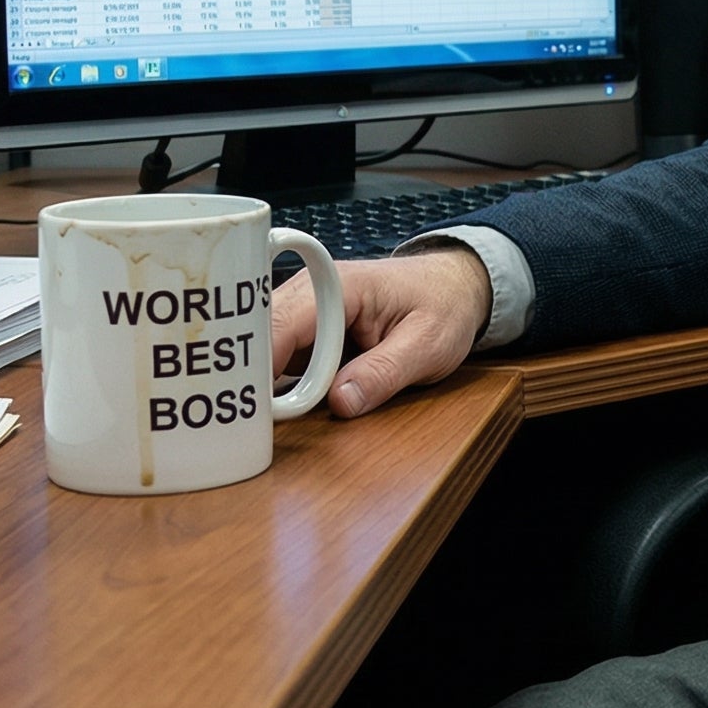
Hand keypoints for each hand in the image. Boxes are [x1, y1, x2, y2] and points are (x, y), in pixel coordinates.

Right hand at [269, 248, 490, 418]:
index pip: (282, 322)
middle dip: (254, 378)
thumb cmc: (443, 305)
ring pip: (264, 349)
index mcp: (339, 285)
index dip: (261, 364)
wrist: (453, 289)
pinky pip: (279, 359)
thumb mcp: (428, 344)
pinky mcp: (307, 333)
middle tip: (255, 421)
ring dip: (264, 384)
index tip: (255, 406)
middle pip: (260, 335)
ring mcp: (305, 313)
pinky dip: (277, 384)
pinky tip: (278, 406)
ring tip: (261, 417)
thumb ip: (385, 372)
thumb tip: (340, 402)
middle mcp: (311, 292)